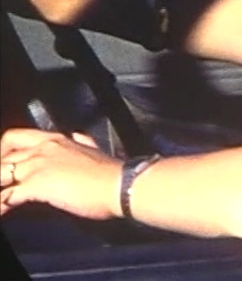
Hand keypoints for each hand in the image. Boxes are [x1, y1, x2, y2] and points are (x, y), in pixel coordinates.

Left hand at [0, 128, 122, 219]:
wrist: (121, 184)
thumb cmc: (111, 172)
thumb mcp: (95, 150)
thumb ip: (82, 143)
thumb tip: (79, 138)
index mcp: (58, 140)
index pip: (18, 138)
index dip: (5, 150)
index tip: (4, 162)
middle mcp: (44, 148)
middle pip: (5, 155)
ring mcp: (39, 165)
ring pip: (2, 173)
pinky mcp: (38, 184)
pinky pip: (8, 196)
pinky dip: (1, 205)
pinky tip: (1, 212)